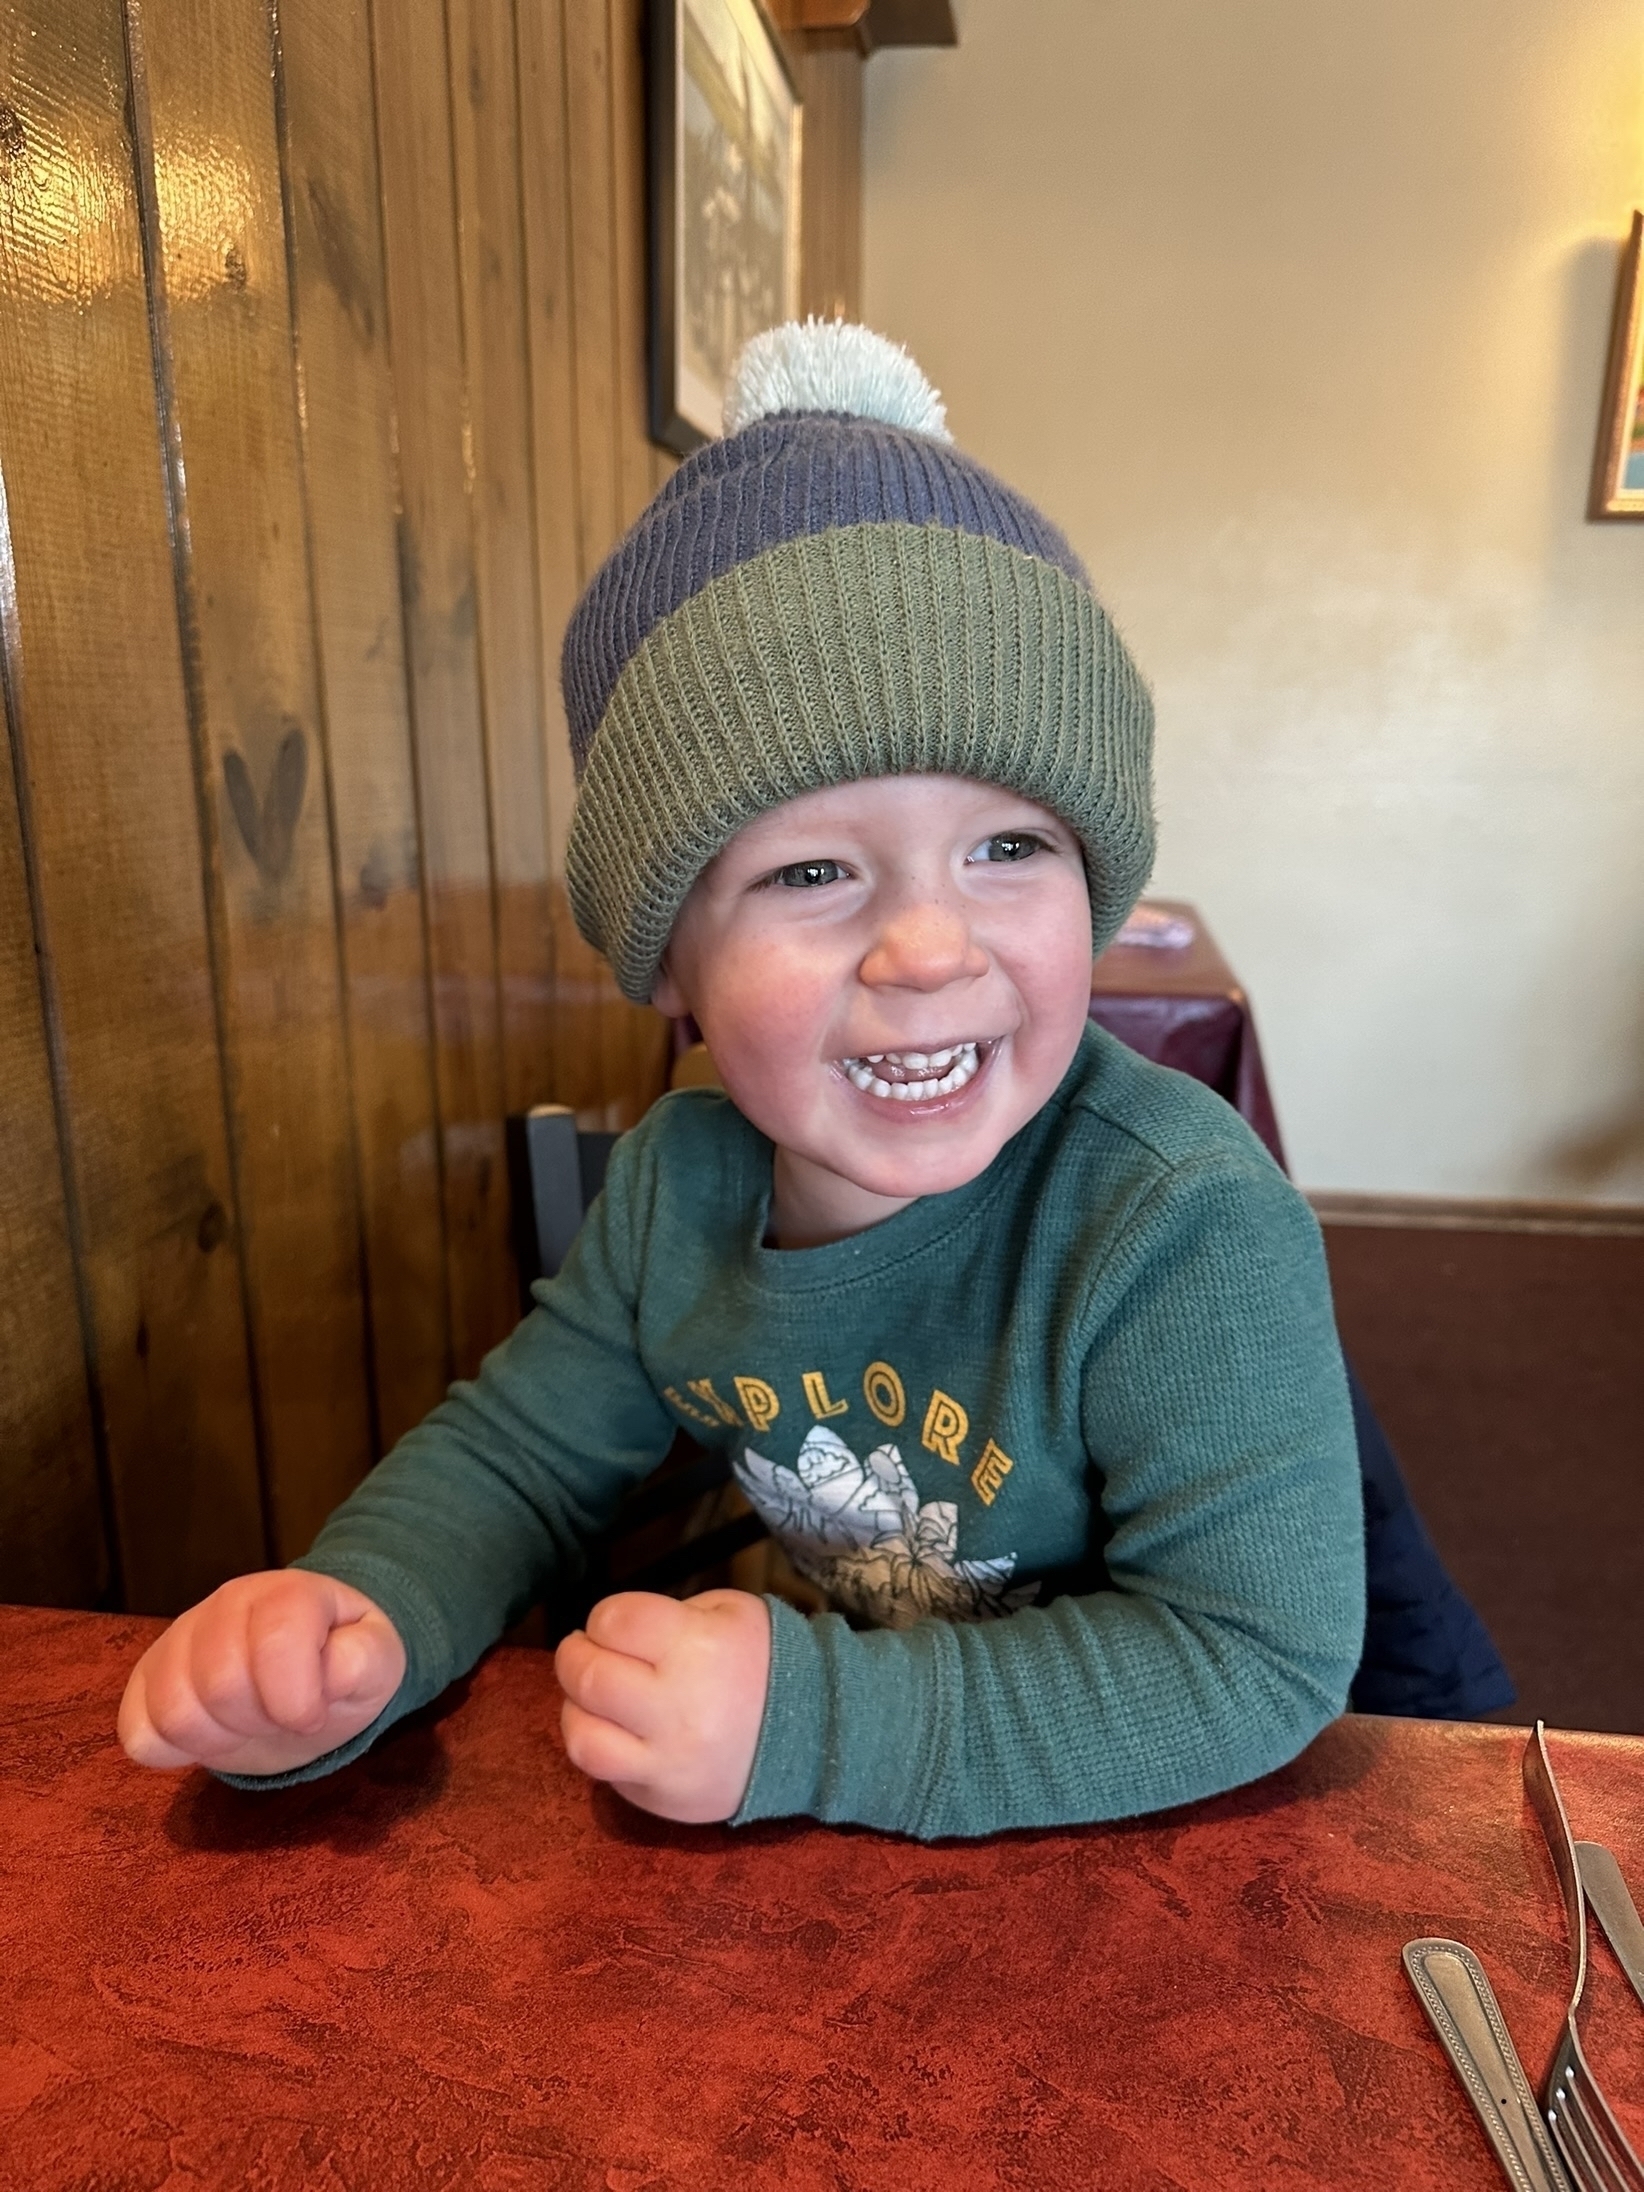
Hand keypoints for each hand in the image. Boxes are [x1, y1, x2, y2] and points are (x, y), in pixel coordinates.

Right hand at [117, 1570, 406, 1776]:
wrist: (307, 1667)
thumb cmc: (341, 1664)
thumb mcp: (377, 1661)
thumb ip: (365, 1659)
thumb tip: (336, 1670)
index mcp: (287, 1594)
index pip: (275, 1640)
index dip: (298, 1697)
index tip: (313, 1715)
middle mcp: (226, 1605)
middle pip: (220, 1684)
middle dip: (260, 1720)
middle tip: (280, 1718)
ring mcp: (179, 1639)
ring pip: (174, 1710)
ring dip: (219, 1738)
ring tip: (247, 1725)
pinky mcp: (145, 1679)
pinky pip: (136, 1731)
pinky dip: (171, 1750)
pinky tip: (207, 1734)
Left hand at [554, 1589, 770, 1822]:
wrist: (814, 1734)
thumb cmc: (764, 1661)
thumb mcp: (728, 1612)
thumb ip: (668, 1615)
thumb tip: (610, 1631)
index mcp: (699, 1646)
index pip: (616, 1621)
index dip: (603, 1618)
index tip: (611, 1624)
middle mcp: (679, 1706)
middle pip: (591, 1677)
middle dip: (574, 1656)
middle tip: (583, 1651)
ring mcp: (668, 1760)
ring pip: (583, 1738)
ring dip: (573, 1708)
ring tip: (589, 1696)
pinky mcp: (663, 1798)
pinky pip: (605, 1775)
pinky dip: (597, 1746)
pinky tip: (612, 1729)